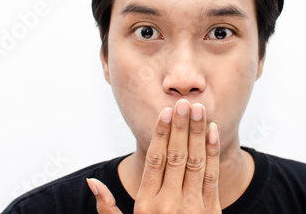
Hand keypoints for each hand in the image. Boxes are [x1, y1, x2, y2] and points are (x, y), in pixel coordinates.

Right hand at [87, 99, 220, 212]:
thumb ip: (106, 209)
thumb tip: (91, 182)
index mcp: (146, 204)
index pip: (156, 160)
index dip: (162, 134)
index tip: (166, 112)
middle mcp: (169, 203)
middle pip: (176, 156)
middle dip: (181, 127)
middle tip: (184, 102)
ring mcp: (192, 207)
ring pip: (195, 162)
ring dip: (198, 133)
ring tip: (199, 109)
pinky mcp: (211, 212)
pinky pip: (212, 176)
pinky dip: (213, 152)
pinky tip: (213, 132)